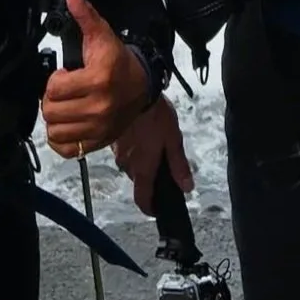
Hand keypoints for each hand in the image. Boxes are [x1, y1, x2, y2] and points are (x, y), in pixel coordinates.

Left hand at [39, 0, 157, 156]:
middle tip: (63, 92)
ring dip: (55, 119)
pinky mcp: (98, 142)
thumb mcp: (102, 35)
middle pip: (51, 111)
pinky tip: (68, 124)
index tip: (65, 76)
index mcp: (98, 80)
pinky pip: (66, 149)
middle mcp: (99, 107)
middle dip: (52, 99)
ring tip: (65, 107)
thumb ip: (84, 14)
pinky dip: (61, 139)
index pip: (54, 89)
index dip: (55, 81)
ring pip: (55, 131)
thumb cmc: (118, 61)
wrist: (142, 86)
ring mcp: (99, 128)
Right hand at [113, 95, 192, 216]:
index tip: (157, 209)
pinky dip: (133, 151)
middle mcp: (127, 165)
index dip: (150, 208)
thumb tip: (187, 188)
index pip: (142, 199)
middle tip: (162, 164)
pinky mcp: (112, 140)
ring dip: (141, 162)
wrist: (135, 90)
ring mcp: (117, 152)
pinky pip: (124, 153)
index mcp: (143, 168)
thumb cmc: (157, 116)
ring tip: (153, 145)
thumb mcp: (174, 140)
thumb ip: (179, 165)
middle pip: (138, 181)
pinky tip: (142, 136)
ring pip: (130, 166)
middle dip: (149, 177)